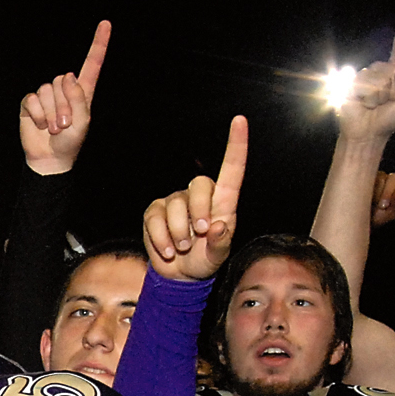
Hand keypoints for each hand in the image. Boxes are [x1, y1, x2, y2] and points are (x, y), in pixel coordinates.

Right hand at [19, 21, 110, 175]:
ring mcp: (47, 95)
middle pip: (62, 80)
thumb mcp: (82, 121)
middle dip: (63, 105)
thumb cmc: (70, 142)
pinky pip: (33, 98)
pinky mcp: (31, 103)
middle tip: (63, 125)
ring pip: (47, 90)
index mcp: (83, 91)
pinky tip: (40, 125)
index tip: (106, 23)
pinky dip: (37, 114)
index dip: (99, 44)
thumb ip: (78, 98)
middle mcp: (64, 89)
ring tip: (53, 128)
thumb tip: (67, 76)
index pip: (92, 63)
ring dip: (51, 113)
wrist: (49, 158)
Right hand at [142, 117, 247, 281]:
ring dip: (179, 233)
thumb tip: (218, 226)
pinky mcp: (155, 212)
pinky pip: (155, 219)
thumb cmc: (205, 260)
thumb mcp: (218, 257)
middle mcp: (199, 196)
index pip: (231, 168)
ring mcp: (175, 201)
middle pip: (200, 185)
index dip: (236, 144)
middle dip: (199, 211)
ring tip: (183, 248)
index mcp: (223, 201)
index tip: (239, 120)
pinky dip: (161, 239)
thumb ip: (221, 243)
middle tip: (200, 235)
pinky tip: (169, 251)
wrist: (178, 275)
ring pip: (175, 205)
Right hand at [335, 3, 394, 146]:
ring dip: (379, 96)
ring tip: (374, 105)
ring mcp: (365, 75)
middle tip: (386, 103)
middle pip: (391, 68)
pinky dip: (367, 98)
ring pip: (377, 78)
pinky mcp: (351, 82)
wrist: (368, 133)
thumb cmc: (390, 118)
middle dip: (392, 89)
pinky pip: (364, 85)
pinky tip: (363, 104)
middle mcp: (382, 69)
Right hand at [371, 141, 394, 227]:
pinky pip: (366, 180)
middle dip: (387, 192)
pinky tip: (364, 197)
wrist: (358, 220)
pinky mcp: (363, 178)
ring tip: (372, 205)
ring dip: (376, 194)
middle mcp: (390, 180)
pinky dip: (367, 190)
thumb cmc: (376, 219)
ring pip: (378, 179)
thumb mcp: (389, 215)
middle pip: (392, 178)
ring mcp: (377, 178)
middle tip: (382, 207)